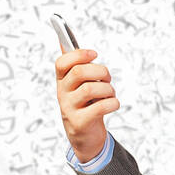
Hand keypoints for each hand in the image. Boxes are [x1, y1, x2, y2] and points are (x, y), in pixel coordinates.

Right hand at [54, 45, 119, 162]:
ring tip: (110, 94)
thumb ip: (74, 63)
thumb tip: (63, 37)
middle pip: (79, 72)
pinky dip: (112, 103)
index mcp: (62, 81)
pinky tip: (113, 104)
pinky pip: (100, 107)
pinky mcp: (80, 122)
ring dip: (108, 89)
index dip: (79, 55)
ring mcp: (69, 109)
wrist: (84, 137)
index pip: (61, 62)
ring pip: (91, 89)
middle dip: (100, 71)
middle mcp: (62, 93)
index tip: (94, 54)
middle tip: (107, 78)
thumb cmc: (84, 104)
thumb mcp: (77, 84)